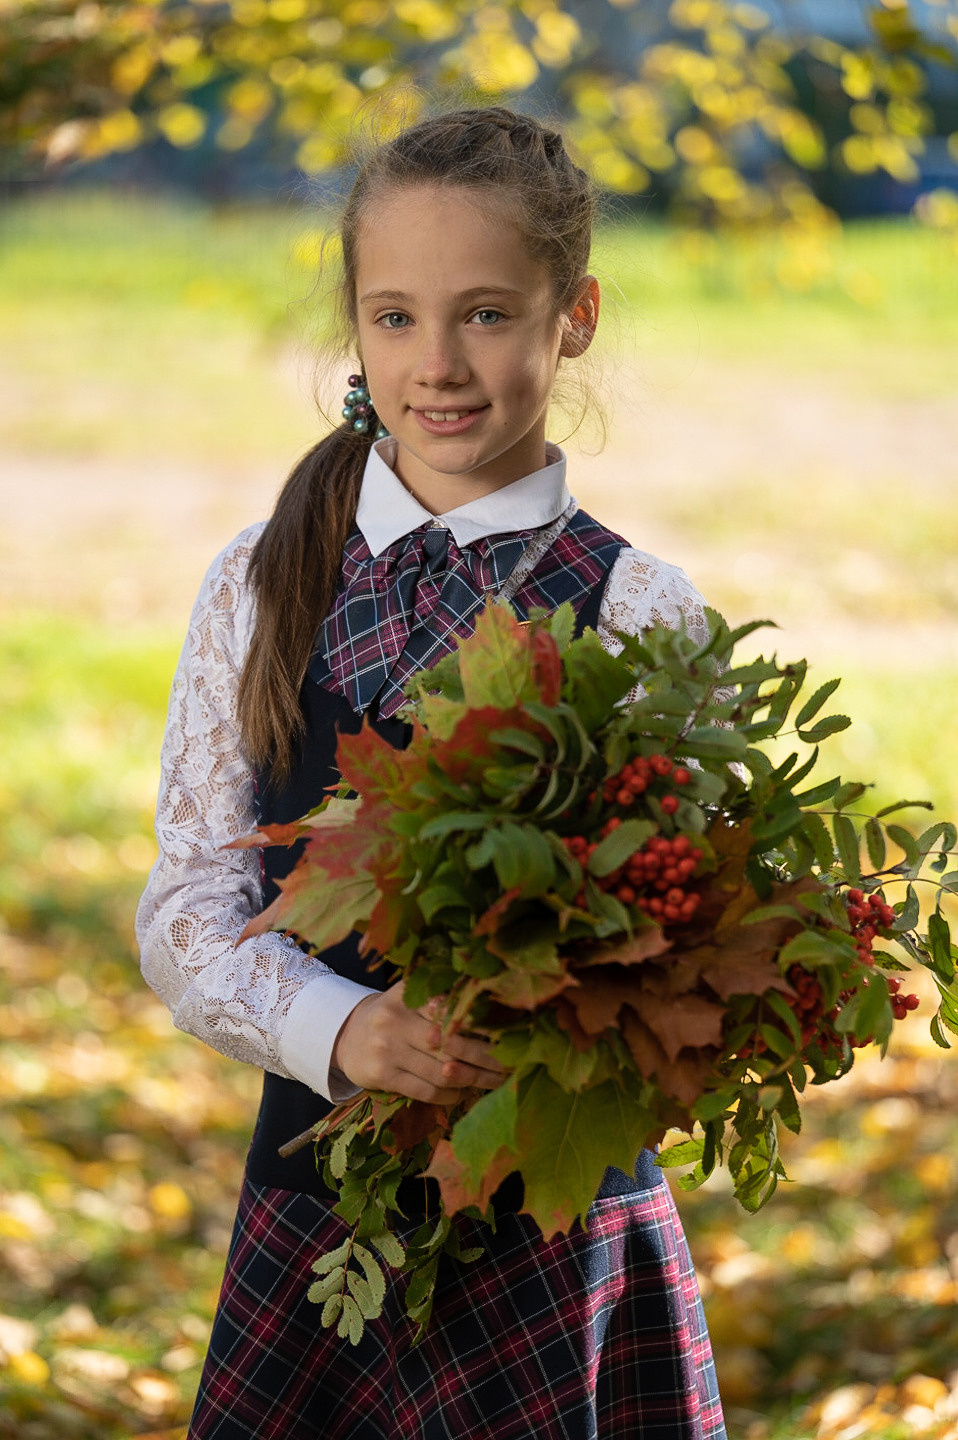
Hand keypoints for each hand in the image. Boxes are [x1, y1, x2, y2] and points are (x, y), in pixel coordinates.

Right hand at [330, 982, 503, 1103]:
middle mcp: (396, 1020)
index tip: (507, 1038)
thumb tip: (487, 1013)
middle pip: (452, 1044)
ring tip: (492, 1082)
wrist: (345, 1035)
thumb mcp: (409, 997)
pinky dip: (448, 1095)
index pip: (452, 1013)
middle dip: (485, 1059)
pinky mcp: (382, 1076)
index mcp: (408, 997)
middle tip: (509, 1067)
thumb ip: (440, 999)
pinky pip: (425, 1090)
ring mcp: (388, 1049)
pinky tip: (462, 1093)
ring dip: (472, 1080)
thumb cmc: (390, 1015)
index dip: (482, 1028)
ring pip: (441, 1071)